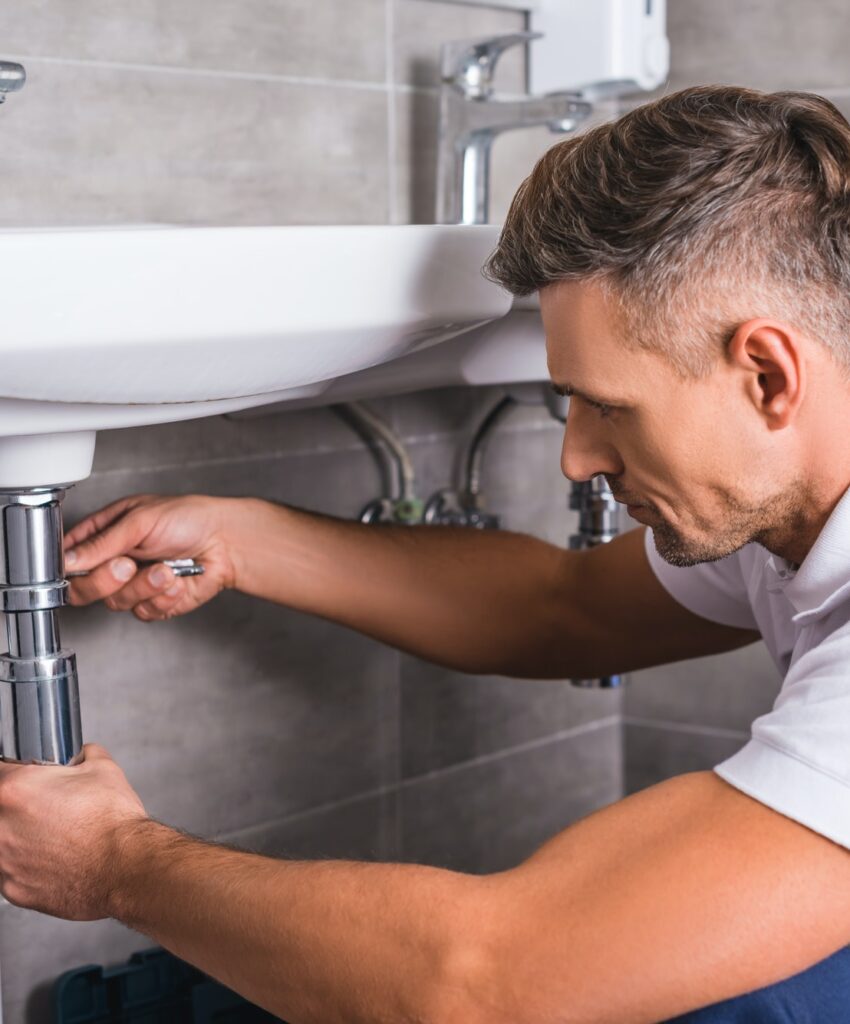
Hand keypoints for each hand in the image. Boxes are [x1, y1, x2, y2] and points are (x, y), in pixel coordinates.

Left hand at [0, 745, 147, 919]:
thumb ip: (84, 754)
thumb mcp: (103, 768)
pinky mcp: (13, 889)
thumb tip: (82, 754)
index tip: (26, 780)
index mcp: (15, 790)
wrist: (125, 867)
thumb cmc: (112, 822)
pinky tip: (55, 859)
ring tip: (52, 835)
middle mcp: (1, 826)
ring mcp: (4, 862)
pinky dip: (29, 865)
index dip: (16, 773)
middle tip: (45, 807)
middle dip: (19, 806)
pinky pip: (12, 872)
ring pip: (3, 842)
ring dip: (20, 836)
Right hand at [65, 494, 241, 620]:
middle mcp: (114, 561)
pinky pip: (144, 612)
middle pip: (83, 588)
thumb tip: (70, 560)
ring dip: (144, 586)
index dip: (68, 568)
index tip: (81, 568)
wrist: (225, 541)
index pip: (68, 558)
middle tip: (128, 565)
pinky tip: (177, 580)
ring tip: (165, 569)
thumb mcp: (140, 520)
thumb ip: (103, 543)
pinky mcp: (154, 603)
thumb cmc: (188, 518)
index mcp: (104, 534)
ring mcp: (133, 584)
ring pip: (116, 602)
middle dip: (106, 580)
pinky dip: (163, 598)